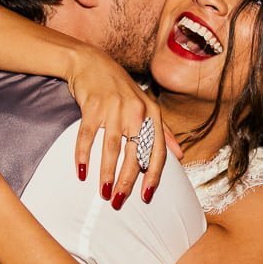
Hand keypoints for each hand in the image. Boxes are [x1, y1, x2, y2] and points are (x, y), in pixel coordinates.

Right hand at [67, 47, 172, 206]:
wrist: (92, 63)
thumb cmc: (121, 88)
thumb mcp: (147, 106)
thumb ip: (163, 130)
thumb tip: (180, 154)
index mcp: (152, 113)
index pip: (158, 150)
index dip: (153, 175)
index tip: (146, 196)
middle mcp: (136, 110)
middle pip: (134, 153)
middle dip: (127, 180)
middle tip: (119, 201)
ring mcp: (114, 107)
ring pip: (112, 148)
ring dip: (107, 173)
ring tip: (104, 192)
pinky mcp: (92, 106)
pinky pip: (88, 136)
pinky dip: (83, 155)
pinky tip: (81, 171)